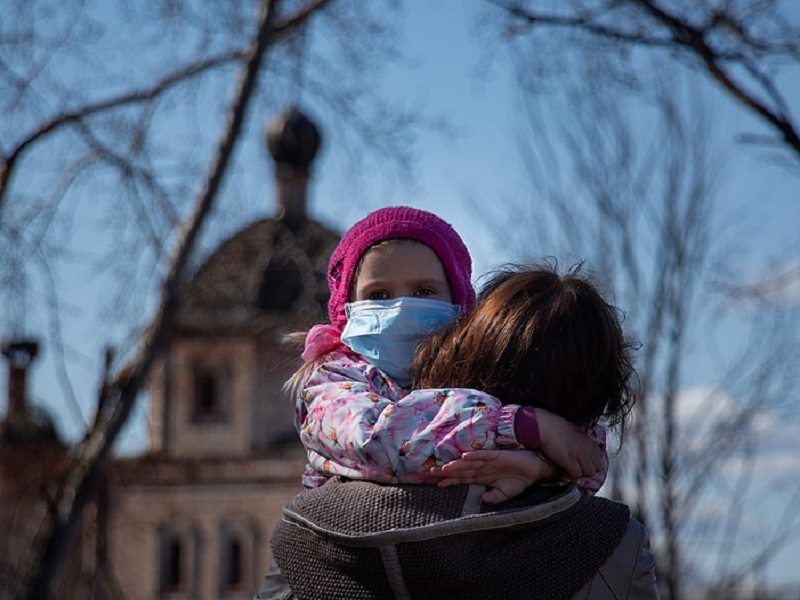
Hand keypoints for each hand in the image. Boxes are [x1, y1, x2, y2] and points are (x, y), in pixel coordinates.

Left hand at [429, 450, 556, 503]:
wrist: (534, 469)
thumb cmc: (519, 480)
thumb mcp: (506, 493)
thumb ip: (494, 497)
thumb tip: (483, 500)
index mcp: (482, 477)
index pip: (463, 479)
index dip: (451, 481)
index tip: (438, 484)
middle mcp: (482, 468)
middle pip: (461, 470)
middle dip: (447, 472)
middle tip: (432, 472)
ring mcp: (488, 461)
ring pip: (468, 462)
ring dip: (457, 464)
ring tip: (444, 467)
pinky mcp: (497, 455)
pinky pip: (483, 455)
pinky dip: (474, 455)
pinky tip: (465, 456)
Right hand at [535, 409, 603, 479]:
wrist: (543, 425)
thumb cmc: (554, 426)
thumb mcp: (572, 430)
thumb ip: (580, 439)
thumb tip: (581, 445)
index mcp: (588, 440)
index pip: (599, 458)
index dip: (591, 463)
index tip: (583, 464)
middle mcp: (586, 447)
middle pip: (597, 467)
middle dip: (588, 470)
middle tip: (577, 468)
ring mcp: (579, 453)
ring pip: (589, 472)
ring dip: (580, 473)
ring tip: (571, 470)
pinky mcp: (570, 460)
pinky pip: (577, 474)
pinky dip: (571, 475)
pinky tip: (565, 470)